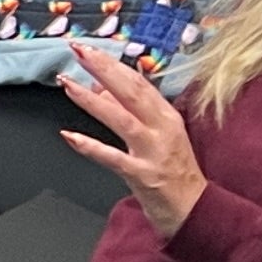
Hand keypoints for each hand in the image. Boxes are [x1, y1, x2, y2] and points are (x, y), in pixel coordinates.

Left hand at [58, 41, 203, 236]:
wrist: (194, 211)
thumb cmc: (174, 173)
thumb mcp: (154, 136)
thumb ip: (127, 111)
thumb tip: (100, 87)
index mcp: (166, 116)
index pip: (138, 83)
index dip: (113, 64)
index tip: (90, 49)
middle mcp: (163, 129)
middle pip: (132, 92)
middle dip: (104, 69)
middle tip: (79, 51)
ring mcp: (154, 152)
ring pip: (122, 120)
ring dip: (92, 101)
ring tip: (68, 84)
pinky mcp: (143, 175)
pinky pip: (113, 158)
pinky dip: (91, 146)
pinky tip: (69, 136)